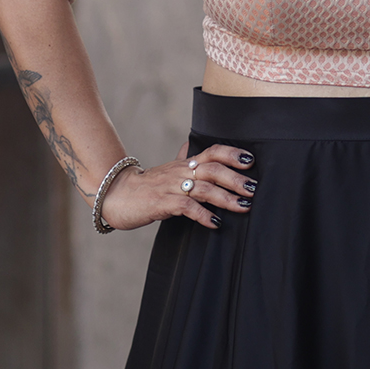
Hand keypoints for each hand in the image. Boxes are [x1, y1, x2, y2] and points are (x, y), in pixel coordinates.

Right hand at [95, 142, 258, 231]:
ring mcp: (171, 187)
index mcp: (185, 163)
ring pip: (204, 188)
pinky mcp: (162, 203)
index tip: (250, 161)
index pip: (212, 151)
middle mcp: (181, 172)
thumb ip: (183, 160)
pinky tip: (215, 223)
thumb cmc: (146, 185)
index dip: (231, 154)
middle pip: (213, 169)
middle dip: (235, 178)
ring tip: (243, 206)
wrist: (116, 194)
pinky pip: (187, 207)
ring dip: (226, 197)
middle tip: (253, 188)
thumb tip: (191, 145)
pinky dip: (203, 215)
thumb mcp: (168, 170)